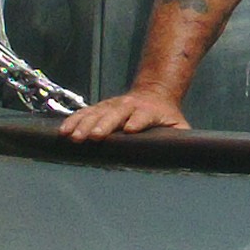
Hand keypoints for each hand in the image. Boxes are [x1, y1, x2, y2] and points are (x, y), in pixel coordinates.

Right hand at [60, 90, 191, 140]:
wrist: (154, 92)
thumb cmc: (166, 116)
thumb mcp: (178, 125)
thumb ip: (182, 140)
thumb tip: (185, 157)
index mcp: (149, 112)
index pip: (143, 116)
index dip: (137, 122)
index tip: (130, 130)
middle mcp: (129, 106)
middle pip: (116, 114)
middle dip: (105, 124)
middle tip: (95, 137)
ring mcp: (113, 105)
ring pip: (97, 113)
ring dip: (84, 124)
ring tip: (73, 137)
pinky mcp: (101, 107)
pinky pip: (84, 113)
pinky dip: (73, 121)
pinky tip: (63, 130)